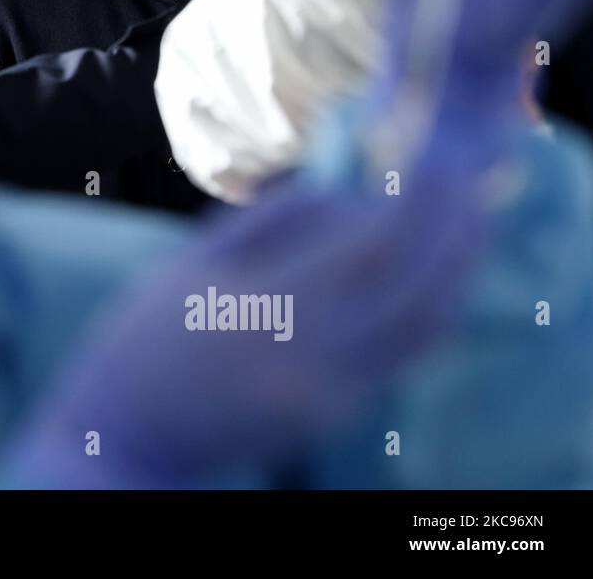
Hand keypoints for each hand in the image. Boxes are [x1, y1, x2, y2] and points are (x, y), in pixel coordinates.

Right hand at [11, 148, 485, 486]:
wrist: (127, 433)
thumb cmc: (144, 336)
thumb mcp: (190, 263)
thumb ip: (267, 222)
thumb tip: (345, 187)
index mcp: (266, 303)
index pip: (369, 244)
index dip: (409, 200)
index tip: (423, 159)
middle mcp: (311, 354)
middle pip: (415, 286)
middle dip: (452, 230)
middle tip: (465, 182)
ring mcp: (330, 393)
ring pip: (422, 329)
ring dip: (454, 273)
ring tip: (465, 223)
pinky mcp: (335, 417)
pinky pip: (399, 358)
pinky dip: (426, 312)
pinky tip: (430, 276)